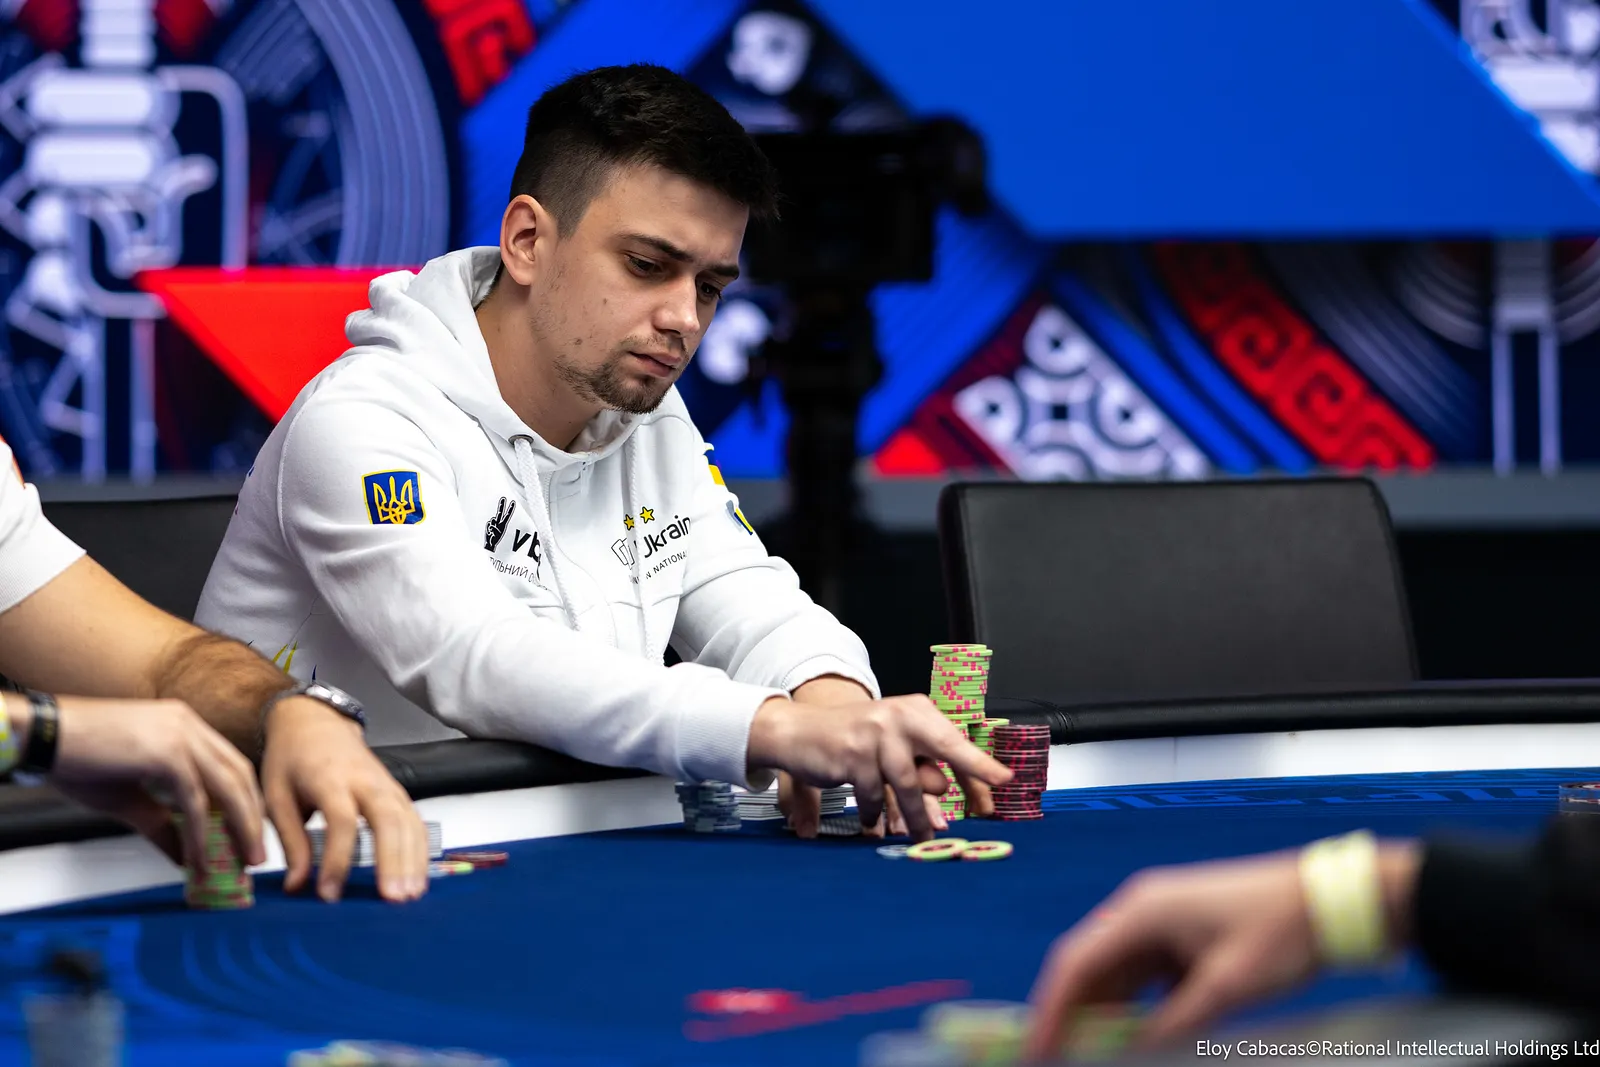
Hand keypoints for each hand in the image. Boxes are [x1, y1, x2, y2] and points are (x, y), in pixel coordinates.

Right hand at [25, 694, 266, 871]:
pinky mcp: (166, 753)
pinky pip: (194, 802)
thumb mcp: (128, 798)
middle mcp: (189, 725)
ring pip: (227, 788)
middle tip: (256, 854)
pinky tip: (199, 859)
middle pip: (238, 775)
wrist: (40, 738)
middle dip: (252, 818)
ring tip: (243, 861)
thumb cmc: (75, 760)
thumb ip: (160, 823)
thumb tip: (184, 856)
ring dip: (239, 829)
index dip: (244, 801)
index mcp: (184, 725)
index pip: (230, 765)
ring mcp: (180, 735)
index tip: (249, 832)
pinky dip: (200, 835)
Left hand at [260, 696, 429, 902]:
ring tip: (409, 898)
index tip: (328, 895)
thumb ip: (290, 841)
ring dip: (412, 861)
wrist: (315, 723)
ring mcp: (388, 785)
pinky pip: (416, 824)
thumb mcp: (276, 796)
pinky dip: (420, 853)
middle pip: (388, 819)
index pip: (341, 820)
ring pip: (409, 822)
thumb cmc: (291, 760)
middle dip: (392, 861)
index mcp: (329, 778)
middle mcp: (366, 780)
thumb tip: (297, 887)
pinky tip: (417, 881)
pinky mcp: (398, 793)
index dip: (337, 859)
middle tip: (392, 899)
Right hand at [749, 692, 1010, 842]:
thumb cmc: (853, 740)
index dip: (979, 763)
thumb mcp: (891, 746)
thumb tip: (946, 790)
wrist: (799, 732)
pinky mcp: (852, 753)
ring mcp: (875, 733)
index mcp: (915, 710)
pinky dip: (876, 813)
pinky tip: (873, 822)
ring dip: (916, 817)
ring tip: (920, 838)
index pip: (954, 739)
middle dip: (970, 777)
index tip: (1005, 780)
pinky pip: (874, 793)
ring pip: (908, 783)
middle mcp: (899, 715)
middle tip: (983, 812)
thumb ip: (919, 764)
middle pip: (944, 748)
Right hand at [1023, 844, 1421, 1058]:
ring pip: (1114, 973)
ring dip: (1102, 1013)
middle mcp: (1142, 912)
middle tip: (1055, 1058)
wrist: (1331, 900)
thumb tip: (1131, 1053)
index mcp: (1142, 912)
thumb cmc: (1279, 933)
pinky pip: (1142, 975)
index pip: (1076, 963)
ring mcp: (1162, 922)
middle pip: (1088, 967)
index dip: (1051, 1009)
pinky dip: (1132, 1007)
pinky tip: (1133, 1037)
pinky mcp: (1183, 936)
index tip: (1036, 1049)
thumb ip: (1174, 1023)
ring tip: (1089, 1054)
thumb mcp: (1226, 986)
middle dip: (1069, 1014)